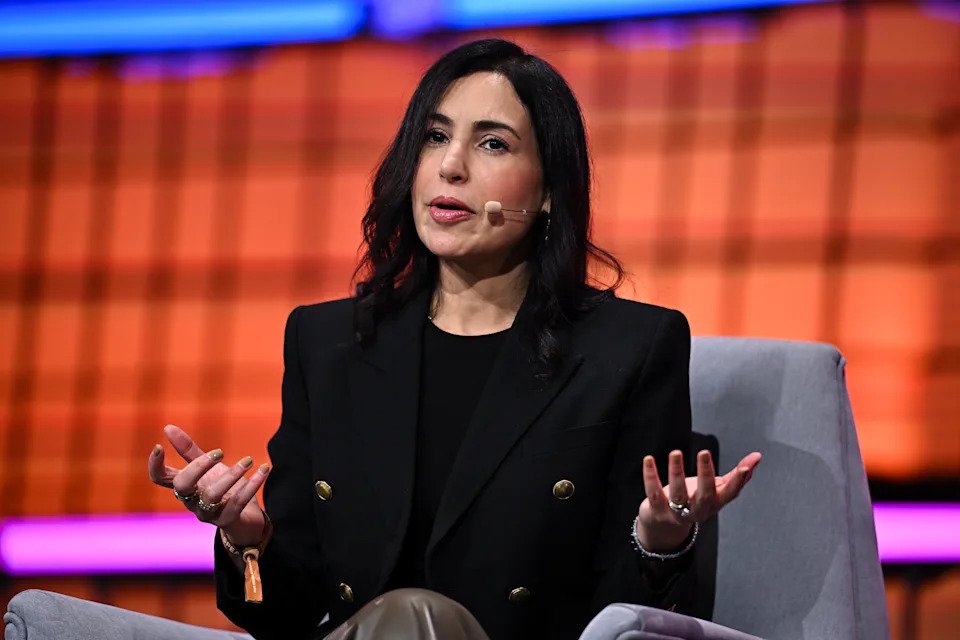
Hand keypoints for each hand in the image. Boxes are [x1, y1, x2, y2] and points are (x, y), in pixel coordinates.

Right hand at [147, 424, 269, 546]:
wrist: (245, 520)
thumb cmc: (223, 489)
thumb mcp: (208, 467)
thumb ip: (189, 450)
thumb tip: (167, 428)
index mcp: (185, 487)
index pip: (159, 479)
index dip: (155, 465)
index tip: (159, 446)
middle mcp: (191, 501)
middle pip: (182, 486)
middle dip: (199, 466)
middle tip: (220, 452)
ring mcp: (208, 513)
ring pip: (213, 495)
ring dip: (231, 474)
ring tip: (249, 460)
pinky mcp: (228, 520)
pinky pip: (238, 502)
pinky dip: (253, 484)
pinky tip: (264, 469)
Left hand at [635, 449, 761, 551]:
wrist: (664, 527)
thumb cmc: (692, 501)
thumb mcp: (715, 490)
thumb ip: (736, 475)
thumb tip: (757, 456)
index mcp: (714, 503)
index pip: (730, 494)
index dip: (739, 482)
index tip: (745, 467)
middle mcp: (698, 510)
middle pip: (704, 496)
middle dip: (705, 475)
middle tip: (704, 453)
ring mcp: (677, 513)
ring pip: (678, 495)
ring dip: (676, 473)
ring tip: (675, 452)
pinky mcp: (657, 511)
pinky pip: (654, 493)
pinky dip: (650, 477)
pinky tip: (649, 459)